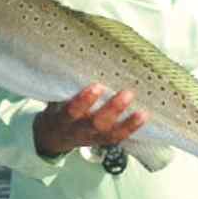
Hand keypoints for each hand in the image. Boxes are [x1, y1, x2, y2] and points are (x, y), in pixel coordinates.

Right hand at [33, 84, 148, 157]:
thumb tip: (82, 58)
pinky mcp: (101, 141)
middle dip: (112, 110)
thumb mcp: (55, 99)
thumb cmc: (58, 108)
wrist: (54, 136)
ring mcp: (91, 138)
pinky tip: (143, 117)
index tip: (97, 86)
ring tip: (141, 112)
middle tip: (127, 93)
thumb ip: (66, 86)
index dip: (84, 101)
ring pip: (109, 133)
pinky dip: (131, 129)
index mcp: (62, 119)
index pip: (71, 112)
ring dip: (127, 123)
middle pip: (95, 124)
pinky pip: (117, 138)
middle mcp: (77, 130)